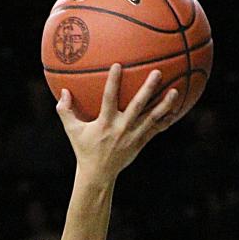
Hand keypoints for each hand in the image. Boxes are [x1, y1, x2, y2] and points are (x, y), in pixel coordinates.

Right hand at [53, 65, 179, 178]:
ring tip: (175, 91)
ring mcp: (133, 136)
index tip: (118, 65)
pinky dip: (165, 121)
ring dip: (164, 105)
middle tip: (157, 72)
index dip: (113, 82)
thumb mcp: (72, 131)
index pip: (109, 98)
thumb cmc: (84, 149)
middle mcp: (121, 128)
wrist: (98, 175)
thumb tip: (63, 91)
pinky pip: (155, 130)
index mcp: (104, 123)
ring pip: (152, 118)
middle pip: (137, 106)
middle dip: (148, 89)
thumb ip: (65, 111)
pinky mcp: (140, 143)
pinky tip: (175, 110)